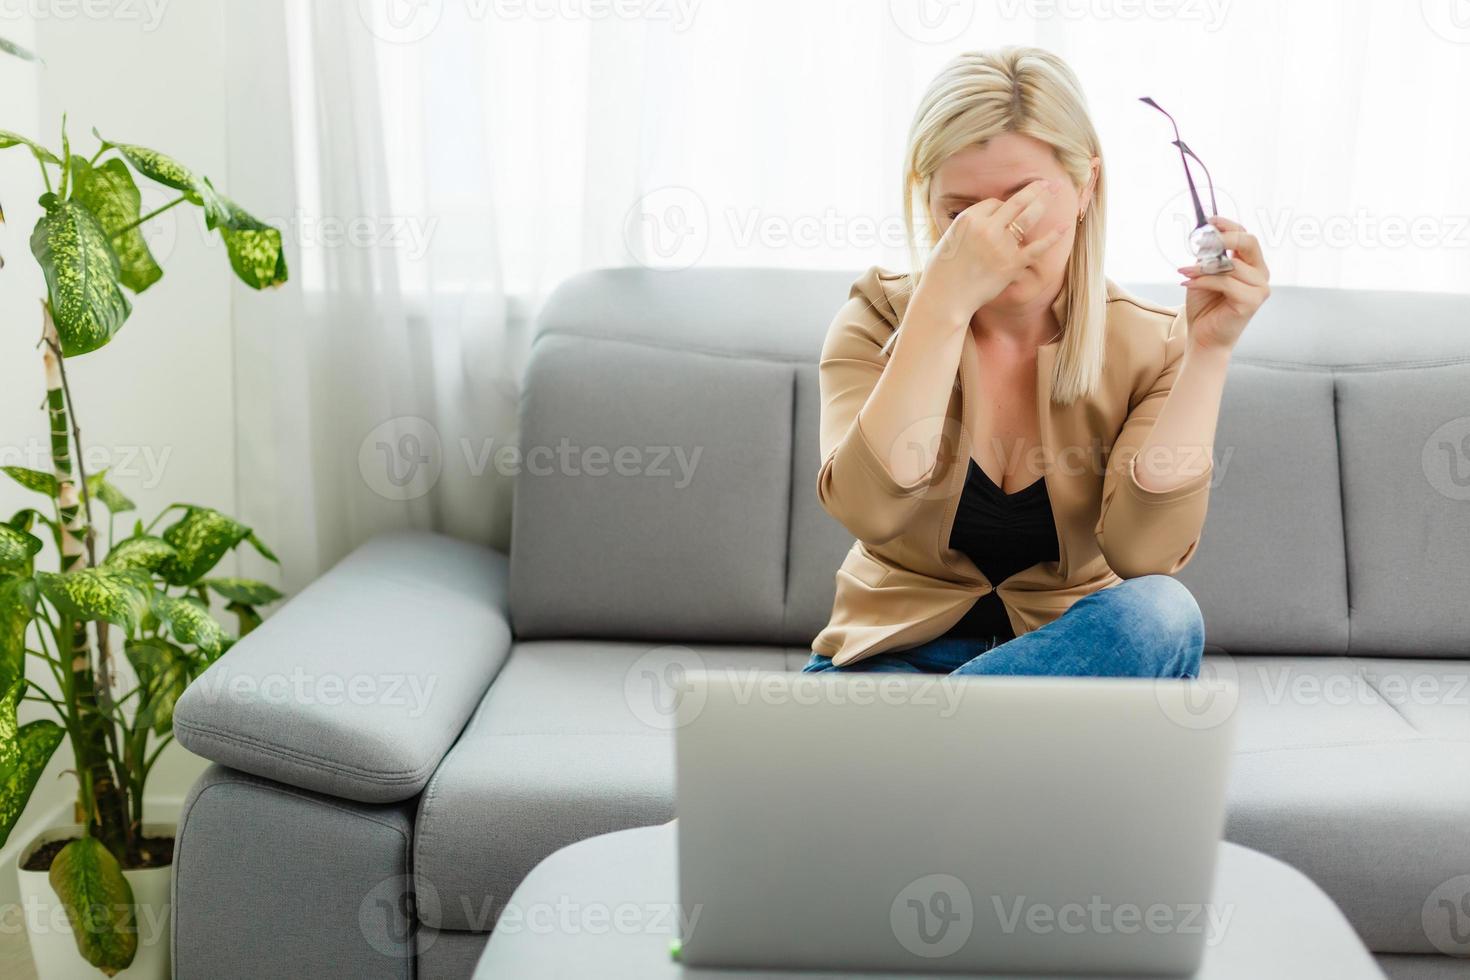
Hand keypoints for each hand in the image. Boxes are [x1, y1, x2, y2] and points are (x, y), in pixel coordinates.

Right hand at [914, 179, 1066, 325]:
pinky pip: (1037, 247)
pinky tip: (1065, 226)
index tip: (1008, 212)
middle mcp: (986, 228)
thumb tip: (990, 220)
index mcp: (969, 218)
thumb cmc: (943, 271)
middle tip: (1048, 183)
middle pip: (1016, 201)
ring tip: (1056, 190)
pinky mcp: (1011, 264)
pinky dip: (1052, 236)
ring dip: (1045, 201)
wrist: (945, 296)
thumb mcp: (950, 237)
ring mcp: (1001, 245)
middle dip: (1036, 189)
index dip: (1004, 206)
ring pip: (1029, 217)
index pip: (994, 202)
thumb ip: (970, 226)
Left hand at [1178, 216, 1269, 351]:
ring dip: (1203, 266)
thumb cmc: (1205, 306)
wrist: (1204, 337)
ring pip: (1232, 265)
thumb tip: (1203, 235)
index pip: (1245, 236)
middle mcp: (1260, 274)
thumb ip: (1209, 256)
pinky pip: (1226, 282)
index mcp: (1251, 264)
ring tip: (1184, 272)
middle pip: (1249, 243)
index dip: (1228, 225)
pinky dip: (1203, 281)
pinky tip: (1187, 284)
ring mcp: (1259, 288)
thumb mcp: (1204, 274)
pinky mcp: (1252, 301)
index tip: (1208, 220)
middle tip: (1200, 241)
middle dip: (1224, 238)